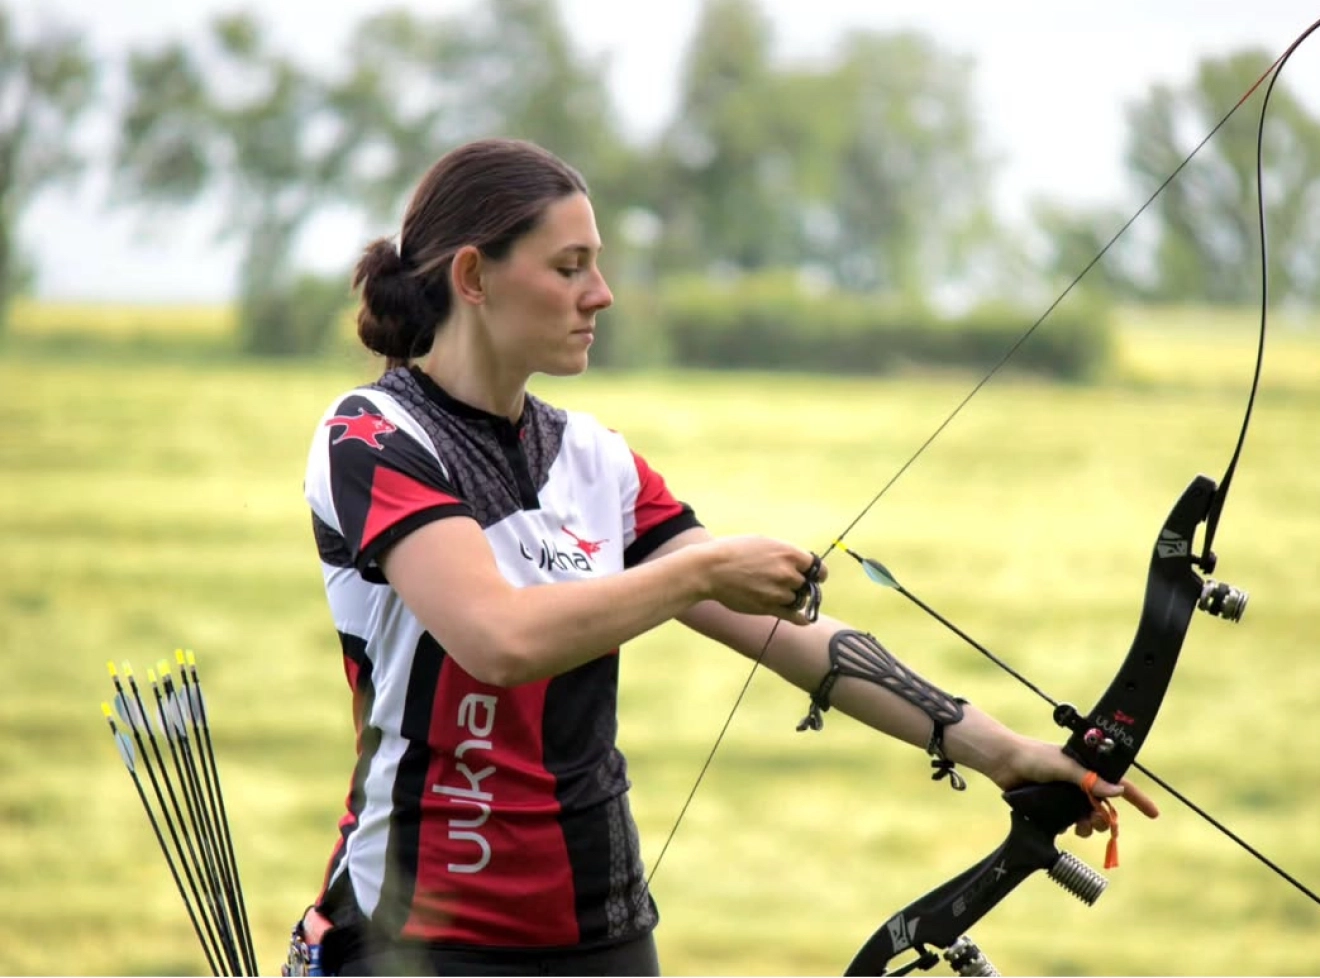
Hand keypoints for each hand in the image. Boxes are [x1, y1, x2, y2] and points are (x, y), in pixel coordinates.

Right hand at [698, 535, 827, 625]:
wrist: (711, 569)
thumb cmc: (733, 551)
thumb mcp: (762, 542)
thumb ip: (783, 553)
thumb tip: (797, 562)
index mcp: (789, 553)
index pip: (818, 568)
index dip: (816, 573)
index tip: (812, 576)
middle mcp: (787, 573)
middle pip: (807, 585)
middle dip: (800, 585)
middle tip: (786, 584)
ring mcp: (779, 592)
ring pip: (797, 600)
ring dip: (792, 599)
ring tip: (776, 593)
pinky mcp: (769, 607)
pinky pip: (794, 616)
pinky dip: (801, 619)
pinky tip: (804, 620)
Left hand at [989, 735, 1160, 836]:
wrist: (1003, 762)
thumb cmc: (1033, 757)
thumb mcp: (1064, 766)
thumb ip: (1088, 779)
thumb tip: (1117, 791)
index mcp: (1087, 767)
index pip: (1118, 783)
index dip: (1137, 798)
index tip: (1153, 814)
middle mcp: (1080, 780)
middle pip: (1104, 805)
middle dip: (1105, 817)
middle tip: (1096, 822)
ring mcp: (1067, 794)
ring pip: (1089, 816)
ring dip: (1090, 826)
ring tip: (1081, 828)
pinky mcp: (1053, 805)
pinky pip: (1071, 821)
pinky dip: (1073, 827)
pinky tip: (1067, 828)